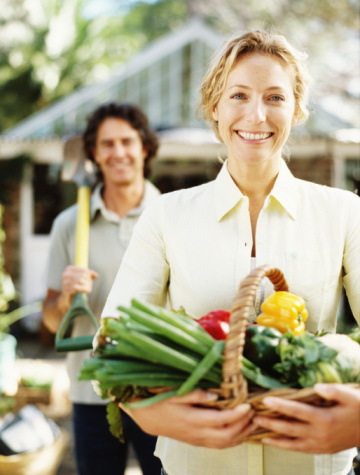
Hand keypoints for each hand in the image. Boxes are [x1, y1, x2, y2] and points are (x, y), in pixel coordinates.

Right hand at [61, 265, 98, 296]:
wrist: (67, 298)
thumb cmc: (76, 286)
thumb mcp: (83, 278)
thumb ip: (90, 275)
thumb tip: (96, 275)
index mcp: (69, 269)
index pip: (84, 270)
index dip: (89, 275)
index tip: (90, 280)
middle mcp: (65, 274)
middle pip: (83, 275)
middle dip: (88, 281)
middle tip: (89, 285)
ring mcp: (64, 282)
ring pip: (80, 281)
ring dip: (87, 285)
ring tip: (88, 288)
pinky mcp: (65, 289)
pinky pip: (76, 287)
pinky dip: (84, 289)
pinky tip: (86, 291)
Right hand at [121, 389, 255, 448]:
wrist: (146, 417)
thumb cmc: (159, 401)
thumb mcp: (174, 393)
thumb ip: (194, 394)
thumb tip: (215, 394)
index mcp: (192, 420)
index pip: (221, 420)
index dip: (237, 415)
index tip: (248, 405)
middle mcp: (197, 434)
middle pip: (227, 436)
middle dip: (244, 426)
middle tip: (255, 413)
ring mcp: (197, 440)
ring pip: (224, 444)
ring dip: (242, 435)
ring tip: (254, 423)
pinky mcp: (197, 442)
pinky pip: (219, 445)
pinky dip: (233, 440)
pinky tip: (241, 433)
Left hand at [253, 383, 359, 453]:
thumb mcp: (351, 396)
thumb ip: (334, 391)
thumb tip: (316, 386)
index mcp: (325, 419)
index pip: (297, 411)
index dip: (280, 406)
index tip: (265, 400)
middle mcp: (320, 435)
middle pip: (289, 429)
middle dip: (270, 423)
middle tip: (253, 417)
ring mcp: (320, 445)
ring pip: (292, 444)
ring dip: (274, 439)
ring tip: (258, 433)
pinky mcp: (322, 450)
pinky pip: (300, 450)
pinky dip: (286, 447)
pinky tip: (276, 442)